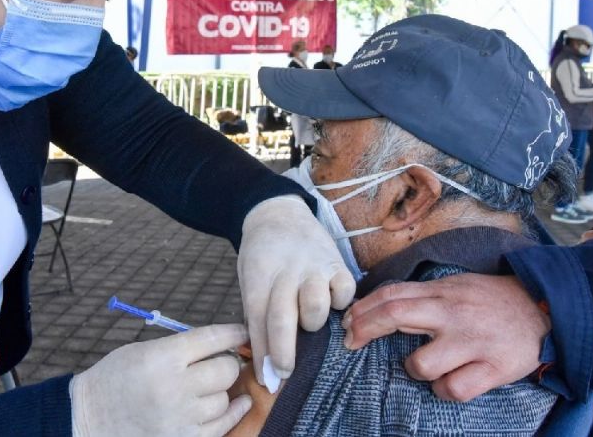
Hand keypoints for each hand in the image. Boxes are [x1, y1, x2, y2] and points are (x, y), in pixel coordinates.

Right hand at [71, 324, 251, 436]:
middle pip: (226, 370)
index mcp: (162, 357)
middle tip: (221, 363)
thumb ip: (183, 348)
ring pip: (225, 398)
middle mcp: (174, 387)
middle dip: (227, 364)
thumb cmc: (116, 378)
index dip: (234, 333)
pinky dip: (232, 412)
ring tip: (209, 387)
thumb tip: (226, 344)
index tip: (242, 333)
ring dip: (221, 391)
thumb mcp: (145, 351)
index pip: (212, 338)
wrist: (90, 419)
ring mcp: (180, 417)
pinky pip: (223, 424)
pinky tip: (237, 403)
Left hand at [238, 196, 355, 385]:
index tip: (268, 379)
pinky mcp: (337, 263)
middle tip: (284, 373)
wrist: (277, 212)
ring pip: (315, 306)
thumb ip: (256, 313)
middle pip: (283, 319)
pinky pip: (345, 291)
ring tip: (309, 322)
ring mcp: (313, 267)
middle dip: (283, 354)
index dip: (262, 354)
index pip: (258, 322)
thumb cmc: (262, 255)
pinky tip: (332, 303)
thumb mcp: (248, 278)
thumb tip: (264, 360)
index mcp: (258, 277)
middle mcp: (285, 272)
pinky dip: (340, 303)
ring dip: (312, 323)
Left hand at [341, 274, 549, 401]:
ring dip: (414, 370)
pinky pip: (453, 389)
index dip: (363, 309)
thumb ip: (423, 298)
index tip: (347, 322)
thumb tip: (381, 307)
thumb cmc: (493, 302)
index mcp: (444, 292)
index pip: (392, 295)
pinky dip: (444, 390)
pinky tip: (449, 383)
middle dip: (365, 329)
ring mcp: (473, 341)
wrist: (547, 308)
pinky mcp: (494, 368)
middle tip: (351, 342)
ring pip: (421, 364)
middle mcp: (454, 314)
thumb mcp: (457, 288)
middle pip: (396, 315)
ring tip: (425, 367)